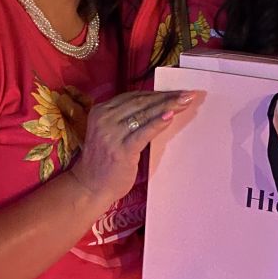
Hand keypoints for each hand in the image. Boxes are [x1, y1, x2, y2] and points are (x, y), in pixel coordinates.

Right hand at [69, 89, 196, 208]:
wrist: (90, 187)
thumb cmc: (104, 161)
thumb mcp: (110, 133)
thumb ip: (126, 119)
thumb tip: (158, 107)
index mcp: (100, 111)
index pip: (134, 97)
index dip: (157, 93)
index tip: (176, 92)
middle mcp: (104, 119)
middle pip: (141, 103)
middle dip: (166, 97)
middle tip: (187, 94)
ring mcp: (111, 134)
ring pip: (144, 115)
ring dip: (168, 106)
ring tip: (185, 102)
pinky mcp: (121, 150)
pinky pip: (143, 133)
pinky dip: (158, 123)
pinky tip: (170, 116)